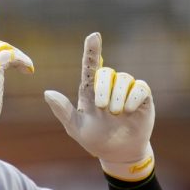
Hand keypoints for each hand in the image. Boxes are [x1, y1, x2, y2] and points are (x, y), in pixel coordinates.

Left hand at [44, 32, 154, 180]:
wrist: (117, 153)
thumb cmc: (94, 139)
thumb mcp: (75, 127)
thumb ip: (63, 111)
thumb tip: (47, 93)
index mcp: (90, 90)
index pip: (90, 65)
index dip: (92, 50)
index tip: (93, 36)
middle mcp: (108, 86)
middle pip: (106, 72)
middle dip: (103, 89)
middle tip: (103, 108)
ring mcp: (126, 90)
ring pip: (124, 78)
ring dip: (118, 95)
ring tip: (116, 113)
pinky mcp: (142, 97)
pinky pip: (140, 87)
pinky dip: (133, 97)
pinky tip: (128, 110)